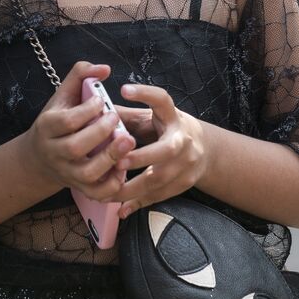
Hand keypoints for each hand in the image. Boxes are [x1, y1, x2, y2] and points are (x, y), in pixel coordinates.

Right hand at [25, 60, 135, 193]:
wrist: (40, 157)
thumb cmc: (58, 119)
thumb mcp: (63, 95)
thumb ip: (81, 74)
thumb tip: (104, 68)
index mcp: (47, 126)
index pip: (66, 121)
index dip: (86, 111)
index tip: (101, 101)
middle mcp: (54, 152)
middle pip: (75, 147)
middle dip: (99, 133)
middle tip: (117, 120)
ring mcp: (67, 172)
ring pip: (87, 173)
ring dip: (110, 159)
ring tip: (128, 141)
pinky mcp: (80, 187)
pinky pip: (97, 192)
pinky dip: (112, 184)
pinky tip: (124, 167)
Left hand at [111, 82, 211, 219]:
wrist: (205, 149)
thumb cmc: (169, 129)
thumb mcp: (154, 116)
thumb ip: (127, 115)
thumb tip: (93, 110)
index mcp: (173, 116)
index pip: (162, 100)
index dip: (145, 94)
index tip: (124, 90)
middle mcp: (183, 139)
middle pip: (166, 149)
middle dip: (141, 157)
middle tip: (117, 161)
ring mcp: (186, 163)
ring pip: (160, 178)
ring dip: (133, 187)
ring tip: (109, 191)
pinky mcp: (183, 183)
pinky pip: (159, 196)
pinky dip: (139, 203)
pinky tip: (121, 209)